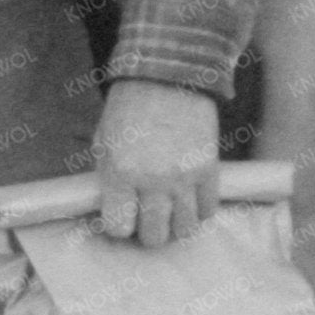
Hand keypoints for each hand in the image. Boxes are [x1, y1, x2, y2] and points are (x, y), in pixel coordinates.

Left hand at [86, 79, 221, 247]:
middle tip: (146, 215)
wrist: (167, 76)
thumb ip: (110, 180)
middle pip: (155, 237)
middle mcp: (153, 180)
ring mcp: (185, 177)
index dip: (119, 225)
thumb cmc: (129, 110)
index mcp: (120, 172)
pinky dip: (197, 210)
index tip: (122, 214)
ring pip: (184, 230)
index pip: (119, 228)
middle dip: (148, 231)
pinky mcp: (209, 170)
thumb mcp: (105, 143)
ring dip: (175, 224)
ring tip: (169, 209)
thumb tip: (116, 212)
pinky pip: (207, 211)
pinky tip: (188, 197)